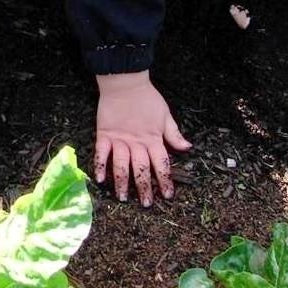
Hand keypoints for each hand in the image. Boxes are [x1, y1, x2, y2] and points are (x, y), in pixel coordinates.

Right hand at [94, 72, 191, 206]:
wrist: (125, 83)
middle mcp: (136, 142)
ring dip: (122, 183)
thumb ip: (174, 134)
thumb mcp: (165, 115)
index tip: (167, 195)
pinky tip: (100, 179)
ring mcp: (119, 139)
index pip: (161, 164)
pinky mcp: (104, 134)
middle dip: (144, 188)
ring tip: (123, 198)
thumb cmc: (147, 98)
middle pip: (141, 169)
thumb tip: (187, 148)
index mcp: (153, 139)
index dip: (164, 180)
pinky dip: (100, 166)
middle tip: (146, 204)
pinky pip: (101, 153)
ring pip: (121, 165)